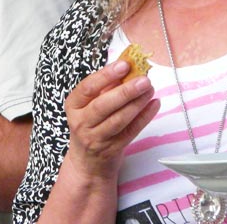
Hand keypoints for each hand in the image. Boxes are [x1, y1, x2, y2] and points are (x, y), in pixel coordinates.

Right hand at [63, 58, 159, 182]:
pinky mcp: (112, 149)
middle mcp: (81, 122)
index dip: (106, 75)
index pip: (88, 88)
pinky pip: (131, 132)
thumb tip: (126, 64)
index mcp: (73, 106)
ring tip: (149, 89)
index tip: (124, 65)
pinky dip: (144, 117)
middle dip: (125, 91)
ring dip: (137, 103)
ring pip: (118, 120)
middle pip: (103, 105)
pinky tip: (153, 104)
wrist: (87, 162)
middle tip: (143, 79)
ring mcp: (96, 138)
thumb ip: (104, 86)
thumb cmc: (89, 124)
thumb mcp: (88, 105)